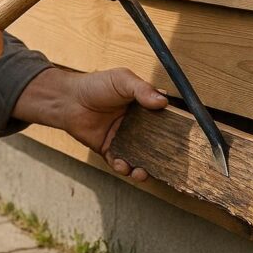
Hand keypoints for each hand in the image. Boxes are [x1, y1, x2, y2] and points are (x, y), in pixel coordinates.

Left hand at [26, 68, 167, 180]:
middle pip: (155, 144)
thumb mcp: (123, 80)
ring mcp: (123, 138)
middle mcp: (137, 125)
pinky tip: (122, 165)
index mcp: (144, 107)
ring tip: (141, 172)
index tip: (183, 141)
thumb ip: (143, 90)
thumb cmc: (96, 85)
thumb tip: (163, 101)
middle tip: (165, 164)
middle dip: (161, 157)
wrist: (68, 99)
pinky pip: (119, 162)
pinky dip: (122, 167)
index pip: (164, 121)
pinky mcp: (109, 149)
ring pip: (139, 157)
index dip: (174, 131)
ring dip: (142, 168)